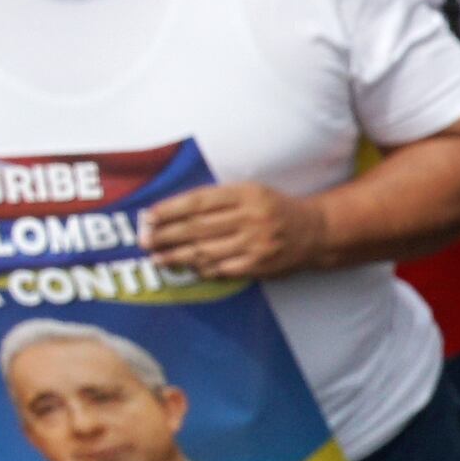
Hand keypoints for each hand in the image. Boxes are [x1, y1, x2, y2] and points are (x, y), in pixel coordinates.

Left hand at [142, 181, 330, 282]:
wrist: (315, 231)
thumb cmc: (274, 208)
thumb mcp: (251, 191)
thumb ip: (217, 200)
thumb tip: (172, 213)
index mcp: (246, 193)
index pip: (199, 201)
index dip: (170, 209)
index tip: (148, 216)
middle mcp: (251, 217)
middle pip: (198, 227)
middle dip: (166, 234)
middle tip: (144, 240)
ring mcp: (256, 243)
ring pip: (206, 251)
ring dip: (176, 256)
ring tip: (156, 258)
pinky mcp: (260, 264)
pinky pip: (223, 269)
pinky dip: (202, 269)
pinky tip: (187, 268)